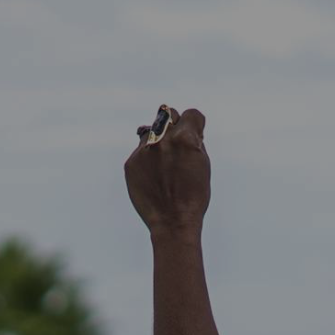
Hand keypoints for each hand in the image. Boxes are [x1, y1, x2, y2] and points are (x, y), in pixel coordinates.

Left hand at [124, 107, 210, 237]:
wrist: (172, 221)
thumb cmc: (193, 197)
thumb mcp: (202, 165)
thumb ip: (195, 143)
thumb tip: (190, 130)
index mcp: (185, 139)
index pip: (191, 114)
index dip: (196, 124)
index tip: (196, 132)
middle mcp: (162, 139)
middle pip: (167, 114)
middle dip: (174, 124)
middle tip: (177, 141)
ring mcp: (144, 150)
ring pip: (150, 130)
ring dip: (157, 140)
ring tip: (164, 161)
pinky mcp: (131, 162)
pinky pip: (140, 150)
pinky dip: (147, 159)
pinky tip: (154, 176)